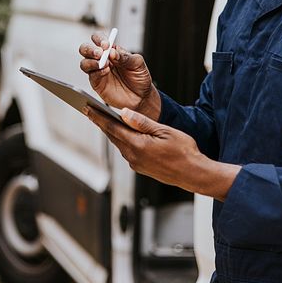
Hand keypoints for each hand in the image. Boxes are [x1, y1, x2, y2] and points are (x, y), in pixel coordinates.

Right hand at [79, 32, 159, 117]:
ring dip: (91, 61)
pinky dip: (97, 72)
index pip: (99, 39)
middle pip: (85, 49)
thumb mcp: (137, 63)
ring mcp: (98, 71)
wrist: (141, 97)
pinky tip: (106, 72)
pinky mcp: (97, 83)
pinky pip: (91, 76)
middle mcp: (102, 59)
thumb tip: (112, 52)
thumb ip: (125, 57)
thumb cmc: (139, 78)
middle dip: (90, 49)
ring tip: (104, 64)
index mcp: (111, 50)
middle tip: (99, 53)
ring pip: (84, 63)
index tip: (106, 45)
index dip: (99, 39)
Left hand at [85, 106, 239, 200]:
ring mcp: (136, 163)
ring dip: (111, 131)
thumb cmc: (184, 152)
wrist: (194, 174)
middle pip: (112, 135)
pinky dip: (121, 140)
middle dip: (100, 122)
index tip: (87, 108)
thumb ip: (142, 122)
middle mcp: (133, 156)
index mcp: (138, 145)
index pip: (112, 127)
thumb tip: (124, 113)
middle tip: (89, 110)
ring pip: (119, 143)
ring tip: (103, 119)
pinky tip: (122, 133)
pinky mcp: (140, 167)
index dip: (98, 117)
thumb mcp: (165, 131)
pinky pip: (126, 150)